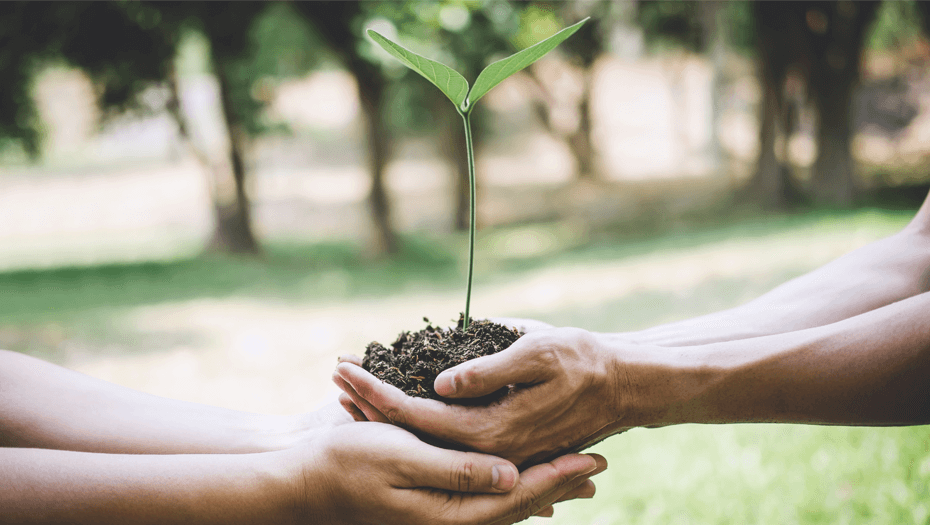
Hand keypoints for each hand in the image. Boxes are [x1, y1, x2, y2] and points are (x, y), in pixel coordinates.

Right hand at [293, 422, 606, 524]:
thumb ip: (456, 470)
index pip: (516, 496)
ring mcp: (438, 517)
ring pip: (504, 504)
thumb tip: (510, 474)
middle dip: (559, 482)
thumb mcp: (400, 459)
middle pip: (518, 505)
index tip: (593, 457)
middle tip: (598, 462)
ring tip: (576, 476)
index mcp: (447, 514)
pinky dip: (510, 489)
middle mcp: (448, 522)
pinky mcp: (429, 507)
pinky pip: (482, 501)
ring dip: (541, 486)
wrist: (301, 485)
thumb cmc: (345, 464)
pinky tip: (521, 479)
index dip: (557, 475)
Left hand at [334, 325, 626, 465]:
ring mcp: (491, 449)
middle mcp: (486, 449)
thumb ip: (487, 373)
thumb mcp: (537, 354)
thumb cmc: (584, 361)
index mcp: (491, 431)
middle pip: (412, 432)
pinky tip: (393, 398)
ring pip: (425, 436)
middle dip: (369, 401)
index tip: (344, 367)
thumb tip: (439, 386)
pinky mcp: (498, 441)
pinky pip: (445, 434)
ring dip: (385, 409)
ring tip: (349, 384)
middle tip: (334, 372)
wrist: (625, 385)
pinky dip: (414, 416)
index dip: (377, 391)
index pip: (416, 415)